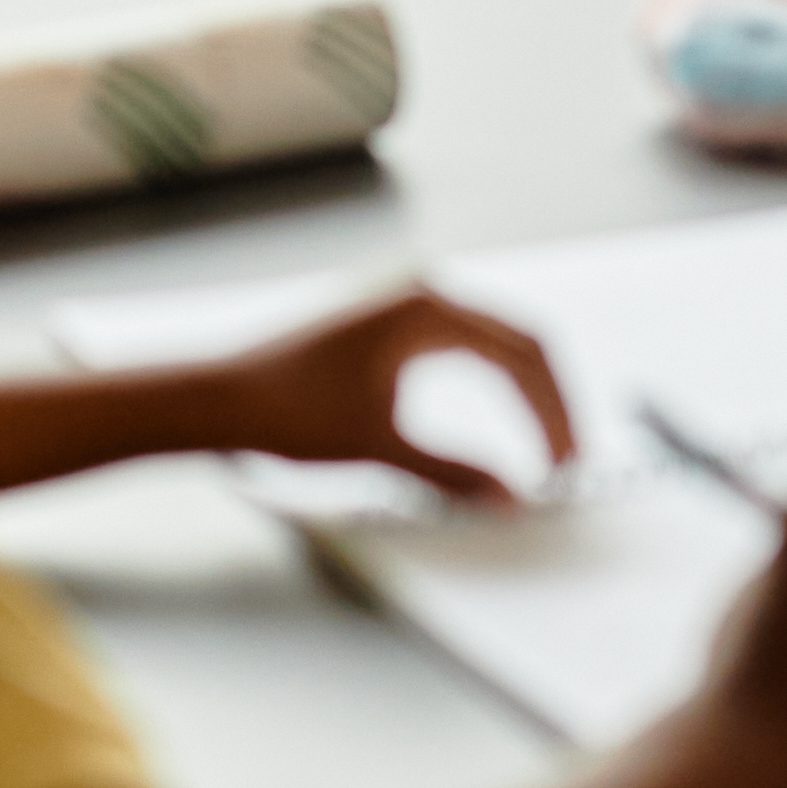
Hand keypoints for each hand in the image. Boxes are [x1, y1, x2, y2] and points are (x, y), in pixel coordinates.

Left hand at [215, 288, 576, 507]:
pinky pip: (465, 342)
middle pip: (519, 341)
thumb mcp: (379, 447)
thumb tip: (514, 499)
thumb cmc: (289, 412)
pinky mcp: (392, 317)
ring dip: (525, 390)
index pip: (523, 355)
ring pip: (495, 340)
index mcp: (429, 307)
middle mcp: (425, 288)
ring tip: (543, 444)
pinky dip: (492, 379)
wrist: (220, 396)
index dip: (554, 414)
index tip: (565, 466)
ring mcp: (407, 298)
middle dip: (549, 402)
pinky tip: (499, 414)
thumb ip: (454, 472)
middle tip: (567, 460)